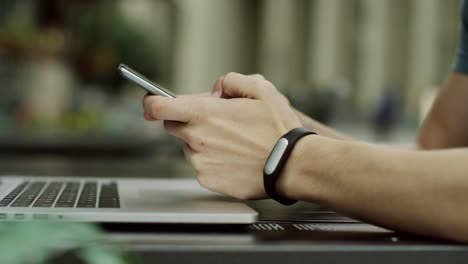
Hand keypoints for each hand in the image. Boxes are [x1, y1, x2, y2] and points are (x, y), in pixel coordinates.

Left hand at [142, 72, 301, 198]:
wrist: (292, 165)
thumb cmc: (278, 129)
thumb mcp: (260, 89)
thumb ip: (231, 81)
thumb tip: (216, 90)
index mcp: (205, 114)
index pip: (159, 107)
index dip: (151, 102)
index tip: (150, 103)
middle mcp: (197, 139)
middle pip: (174, 126)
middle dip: (188, 121)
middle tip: (215, 121)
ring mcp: (201, 162)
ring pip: (190, 147)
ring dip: (203, 142)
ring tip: (234, 143)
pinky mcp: (208, 180)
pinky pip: (202, 166)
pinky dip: (213, 161)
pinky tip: (236, 158)